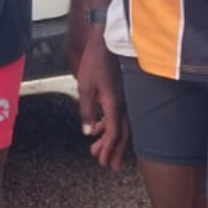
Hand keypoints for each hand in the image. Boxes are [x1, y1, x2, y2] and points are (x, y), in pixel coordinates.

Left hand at [76, 33, 127, 169]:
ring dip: (109, 139)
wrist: (105, 41)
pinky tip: (96, 130)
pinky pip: (116, 115)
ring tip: (98, 151)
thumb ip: (86, 111)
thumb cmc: (94, 62)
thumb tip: (88, 133)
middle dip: (115, 151)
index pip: (114, 133)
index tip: (104, 161)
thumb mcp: (85, 87)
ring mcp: (123, 98)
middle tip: (110, 166)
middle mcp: (123, 104)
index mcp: (115, 104)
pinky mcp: (119, 93)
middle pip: (122, 134)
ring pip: (120, 125)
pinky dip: (107, 125)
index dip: (109, 149)